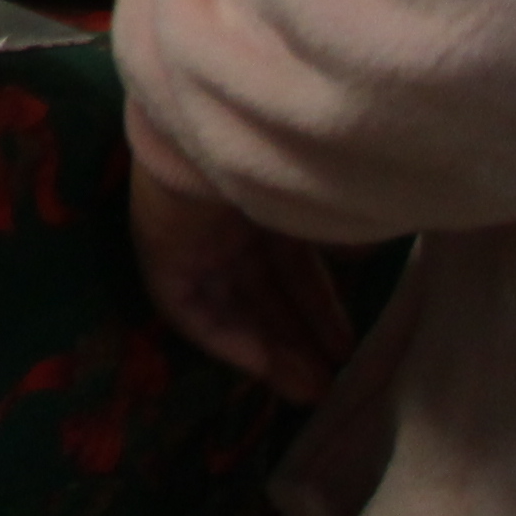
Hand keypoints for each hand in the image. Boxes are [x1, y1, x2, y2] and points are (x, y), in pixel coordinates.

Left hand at [129, 161, 353, 405]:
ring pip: (228, 302)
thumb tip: (357, 256)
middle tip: (330, 383)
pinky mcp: (157, 247)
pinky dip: (223, 337)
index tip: (349, 349)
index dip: (321, 307)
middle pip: (261, 289)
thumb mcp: (333, 205)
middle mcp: (226, 216)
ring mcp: (190, 232)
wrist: (230, 125)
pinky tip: (262, 365)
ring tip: (308, 391)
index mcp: (267, 198)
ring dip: (268, 348)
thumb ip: (345, 233)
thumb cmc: (293, 160)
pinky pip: (185, 305)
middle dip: (297, 337)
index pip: (293, 263)